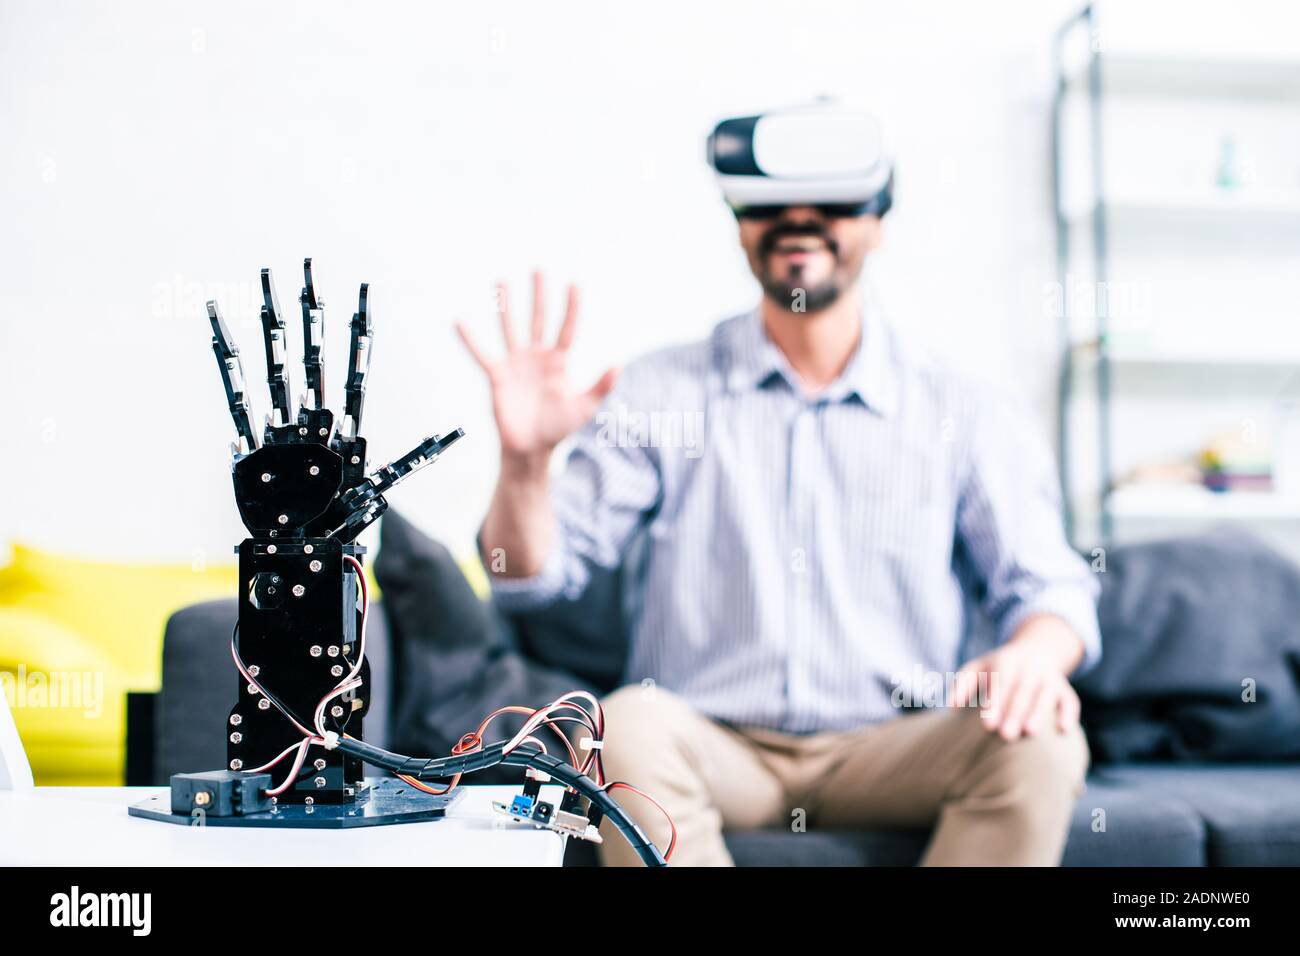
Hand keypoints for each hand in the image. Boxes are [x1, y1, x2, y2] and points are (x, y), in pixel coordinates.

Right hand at [457, 271, 618, 468]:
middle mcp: (537, 357)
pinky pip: (483, 354)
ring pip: (511, 328)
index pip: (567, 328)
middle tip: (539, 269)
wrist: (532, 450)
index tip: (575, 284)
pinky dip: (471, 340)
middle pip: (539, 319)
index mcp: (559, 362)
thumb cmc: (558, 429)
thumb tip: (619, 365)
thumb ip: (601, 387)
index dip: (572, 307)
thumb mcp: (585, 408)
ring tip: (502, 281)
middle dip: (540, 295)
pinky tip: (460, 322)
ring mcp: (516, 364)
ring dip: (507, 306)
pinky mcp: (498, 376)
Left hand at [950, 615, 1084, 739]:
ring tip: (1030, 733)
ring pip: (1046, 695)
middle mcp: (1030, 668)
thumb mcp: (976, 668)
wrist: (1035, 650)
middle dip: (1014, 713)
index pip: (1001, 682)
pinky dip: (1068, 713)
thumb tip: (952, 707)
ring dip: (1039, 713)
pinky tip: (1064, 730)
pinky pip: (1070, 700)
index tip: (987, 725)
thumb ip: (962, 685)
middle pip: (1022, 692)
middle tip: (1006, 736)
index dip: (995, 703)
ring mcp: (1049, 677)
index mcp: (1006, 661)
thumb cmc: (996, 668)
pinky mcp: (1064, 688)